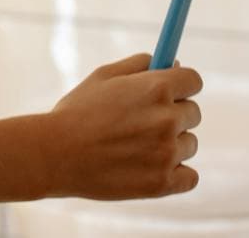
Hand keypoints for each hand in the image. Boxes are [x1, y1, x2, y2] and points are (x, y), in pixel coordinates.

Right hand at [42, 54, 202, 199]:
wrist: (55, 155)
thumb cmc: (77, 112)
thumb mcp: (103, 76)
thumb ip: (140, 65)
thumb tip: (174, 64)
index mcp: (156, 88)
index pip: (194, 80)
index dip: (181, 84)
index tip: (171, 92)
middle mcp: (168, 119)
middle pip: (193, 113)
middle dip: (173, 114)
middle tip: (142, 122)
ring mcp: (167, 153)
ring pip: (189, 144)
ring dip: (171, 145)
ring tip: (135, 147)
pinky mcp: (163, 183)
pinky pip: (189, 176)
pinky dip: (175, 173)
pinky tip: (150, 167)